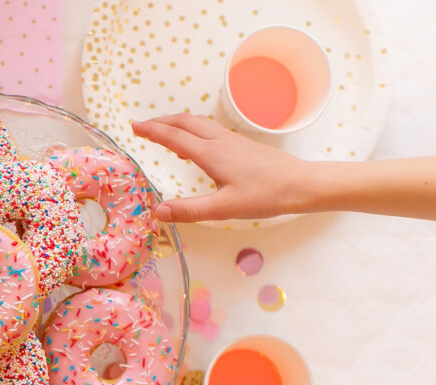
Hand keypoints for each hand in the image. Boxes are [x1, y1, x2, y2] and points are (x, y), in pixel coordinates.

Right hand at [131, 113, 313, 221]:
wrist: (302, 184)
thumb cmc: (266, 195)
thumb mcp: (225, 208)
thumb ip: (189, 210)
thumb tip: (157, 211)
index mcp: (211, 153)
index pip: (173, 137)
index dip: (151, 131)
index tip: (133, 127)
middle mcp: (219, 141)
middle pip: (183, 122)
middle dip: (160, 122)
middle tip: (140, 126)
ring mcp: (231, 140)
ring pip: (197, 123)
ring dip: (175, 123)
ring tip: (161, 129)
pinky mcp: (241, 144)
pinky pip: (208, 129)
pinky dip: (191, 129)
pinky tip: (193, 143)